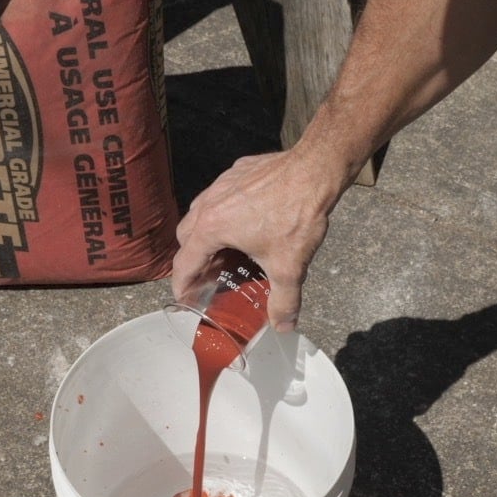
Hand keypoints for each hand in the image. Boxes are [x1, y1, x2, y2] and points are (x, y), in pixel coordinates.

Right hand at [172, 149, 342, 332]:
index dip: (182, 286)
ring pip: (200, 212)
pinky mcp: (237, 171)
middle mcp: (209, 203)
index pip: (184, 264)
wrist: (314, 170)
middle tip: (209, 276)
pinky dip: (223, 212)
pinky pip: (220, 195)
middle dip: (193, 259)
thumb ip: (284, 302)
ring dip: (205, 233)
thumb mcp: (289, 267)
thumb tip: (283, 326)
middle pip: (186, 236)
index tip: (185, 299)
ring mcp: (221, 184)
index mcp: (212, 228)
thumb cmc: (296, 215)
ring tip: (225, 250)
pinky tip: (246, 221)